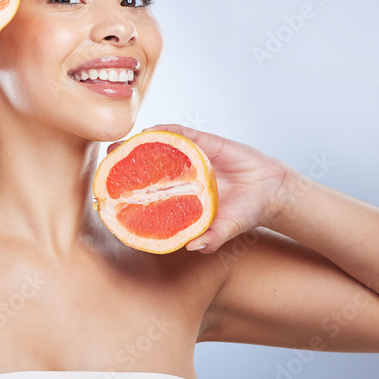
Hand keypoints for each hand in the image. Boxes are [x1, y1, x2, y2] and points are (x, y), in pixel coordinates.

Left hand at [106, 124, 292, 252]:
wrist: (272, 190)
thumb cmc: (246, 212)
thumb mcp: (228, 228)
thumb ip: (213, 237)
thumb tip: (194, 247)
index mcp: (181, 198)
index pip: (149, 193)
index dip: (130, 192)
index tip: (110, 193)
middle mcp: (181, 178)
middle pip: (146, 168)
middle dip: (125, 166)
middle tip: (106, 164)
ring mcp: (190, 159)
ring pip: (158, 147)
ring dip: (138, 145)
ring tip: (119, 146)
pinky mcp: (203, 143)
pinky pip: (180, 133)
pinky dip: (164, 131)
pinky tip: (150, 131)